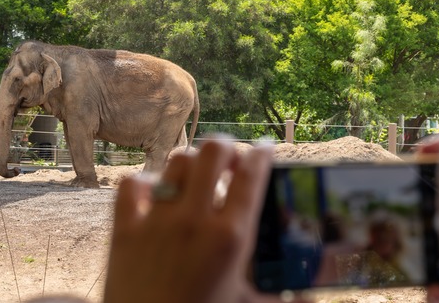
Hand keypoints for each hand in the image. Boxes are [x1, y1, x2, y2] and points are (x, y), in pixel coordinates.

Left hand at [103, 139, 308, 302]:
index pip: (251, 174)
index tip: (265, 149)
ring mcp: (156, 222)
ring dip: (192, 163)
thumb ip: (285, 295)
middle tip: (231, 164)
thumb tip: (313, 290)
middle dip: (228, 149)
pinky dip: (146, 182)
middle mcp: (194, 220)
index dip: (262, 153)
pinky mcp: (125, 230)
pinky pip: (133, 184)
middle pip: (214, 151)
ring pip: (177, 161)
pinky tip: (157, 194)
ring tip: (198, 178)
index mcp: (230, 237)